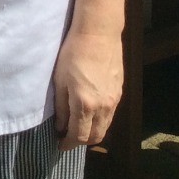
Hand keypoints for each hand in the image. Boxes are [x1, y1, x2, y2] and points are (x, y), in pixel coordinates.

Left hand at [51, 30, 122, 149]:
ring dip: (92, 132)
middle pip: (95, 137)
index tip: (59, 144)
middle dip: (81, 142)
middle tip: (68, 137)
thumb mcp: (60, 80)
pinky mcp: (120, 92)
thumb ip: (61, 107)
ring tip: (79, 126)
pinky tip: (91, 112)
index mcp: (85, 105)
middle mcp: (103, 108)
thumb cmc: (73, 54)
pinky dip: (100, 120)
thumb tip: (60, 126)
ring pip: (105, 127)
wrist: (98, 34)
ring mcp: (114, 100)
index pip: (78, 136)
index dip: (68, 144)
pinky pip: (110, 115)